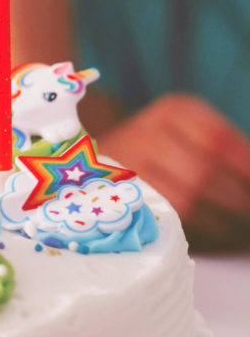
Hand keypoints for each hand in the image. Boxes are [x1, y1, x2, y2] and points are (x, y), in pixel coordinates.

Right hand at [99, 94, 249, 251]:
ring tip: (239, 220)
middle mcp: (146, 130)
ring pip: (187, 193)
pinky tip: (217, 226)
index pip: (217, 137)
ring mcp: (129, 161)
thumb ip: (224, 152)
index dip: (245, 163)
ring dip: (222, 213)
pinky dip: (200, 222)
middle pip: (203, 168)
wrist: (100, 165)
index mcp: (173, 110)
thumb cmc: (161, 154)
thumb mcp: (190, 136)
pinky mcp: (123, 191)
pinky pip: (168, 210)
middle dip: (237, 195)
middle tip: (249, 206)